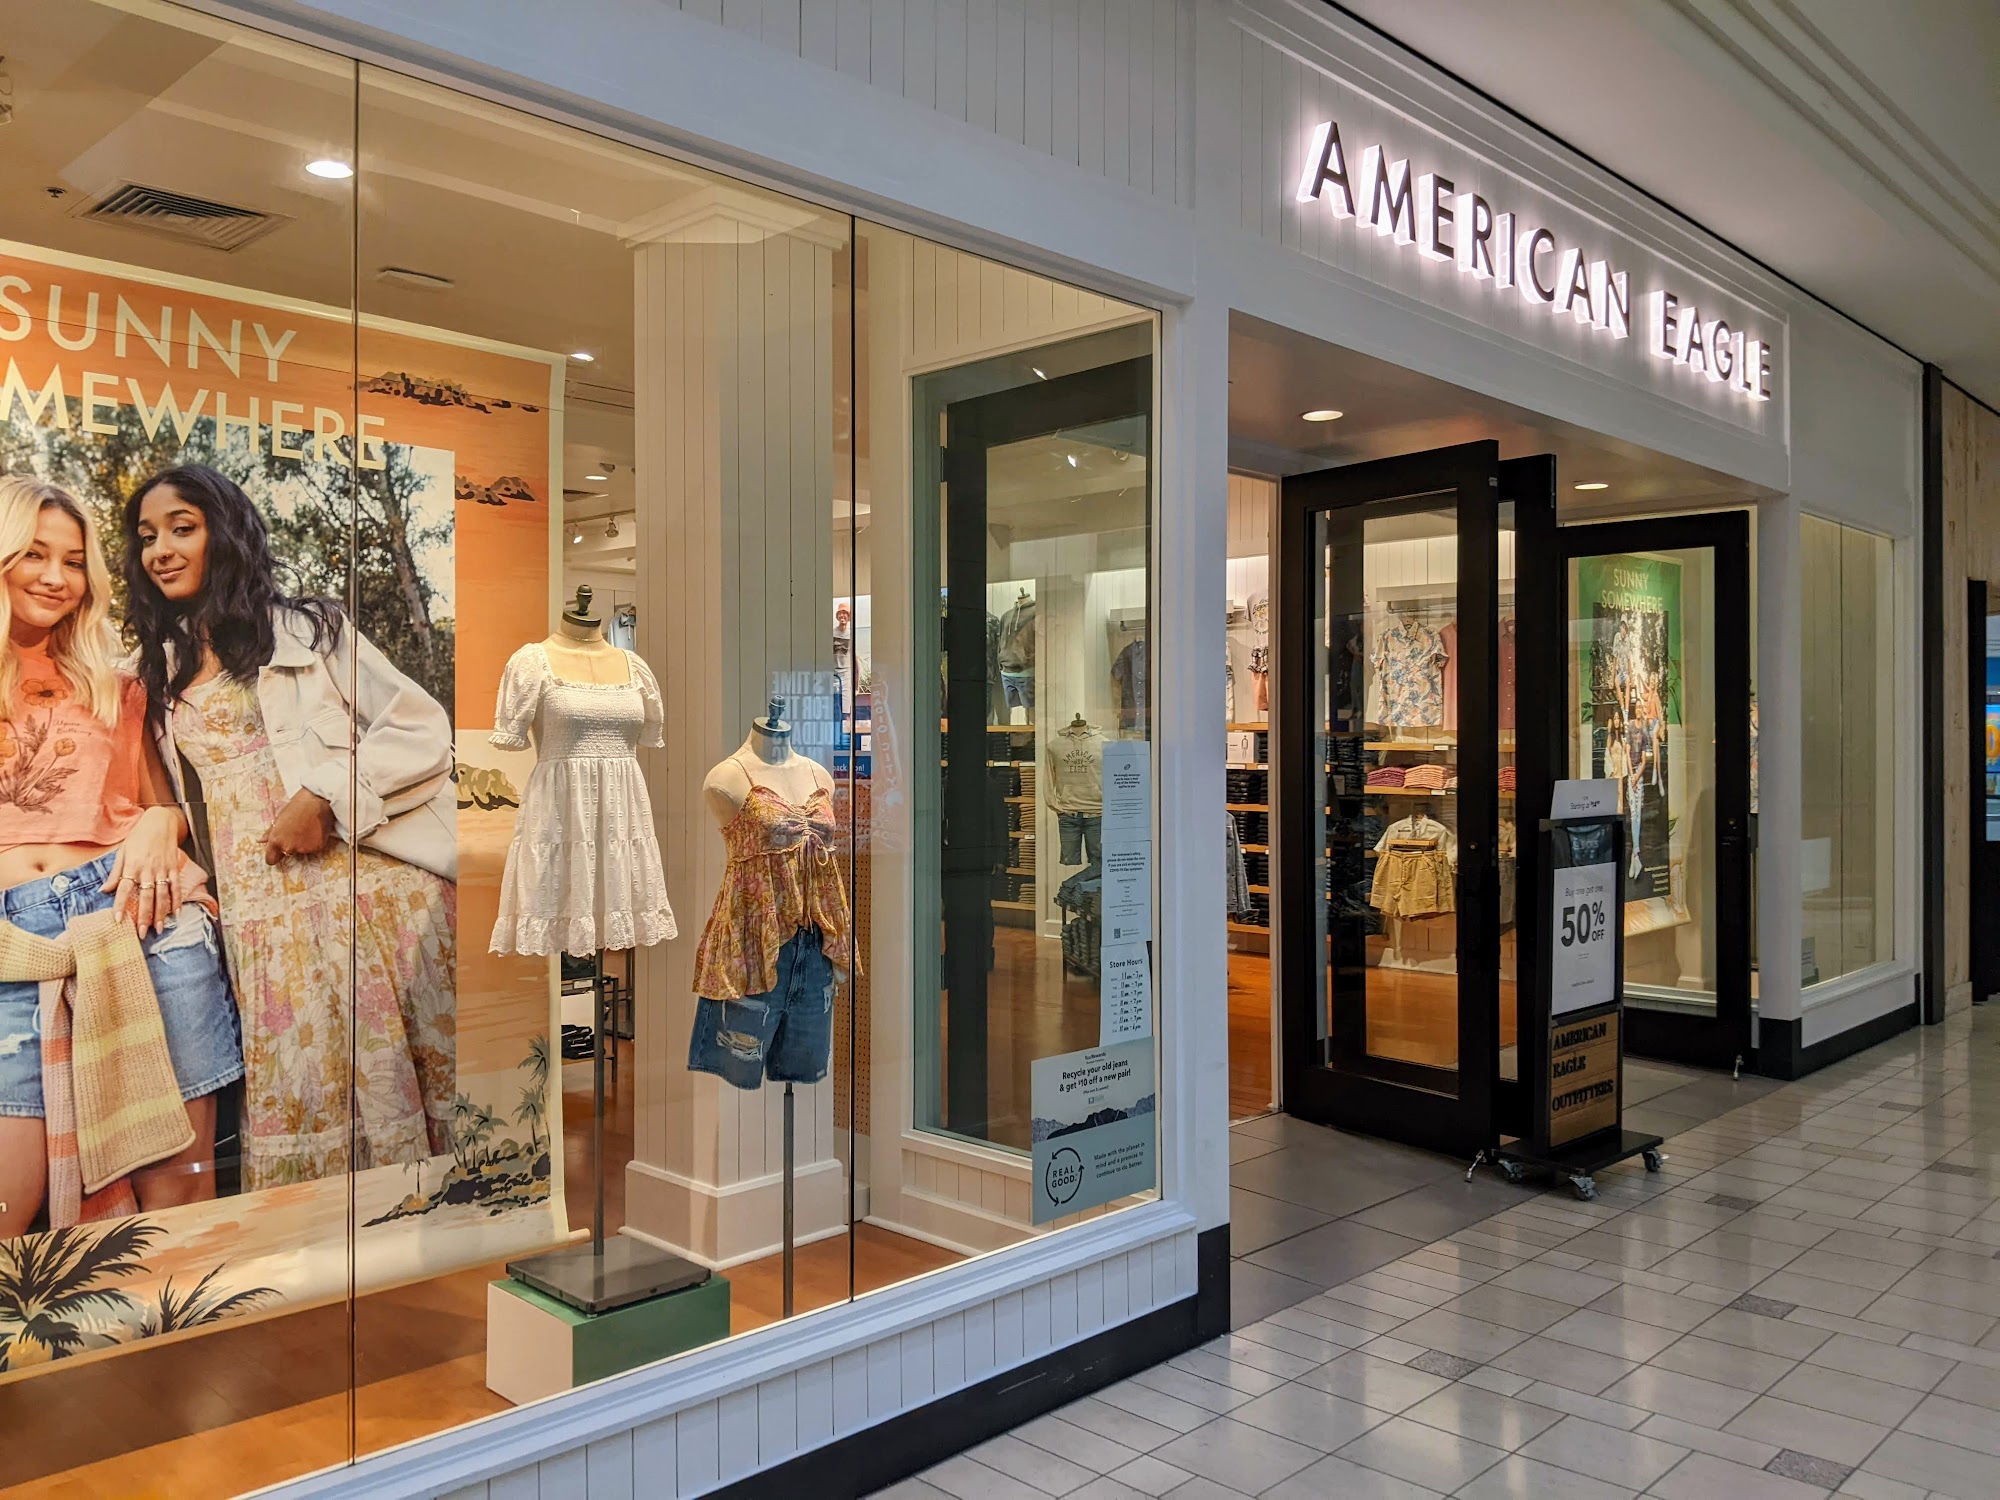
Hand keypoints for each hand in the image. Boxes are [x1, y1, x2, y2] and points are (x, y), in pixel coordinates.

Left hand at [104, 806, 190, 934]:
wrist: (160, 822)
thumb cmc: (138, 837)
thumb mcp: (123, 852)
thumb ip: (115, 872)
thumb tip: (104, 890)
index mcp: (132, 866)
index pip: (124, 889)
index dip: (121, 905)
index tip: (118, 920)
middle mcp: (148, 869)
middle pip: (146, 897)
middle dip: (144, 916)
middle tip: (142, 933)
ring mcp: (163, 869)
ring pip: (162, 895)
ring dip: (161, 913)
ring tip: (159, 928)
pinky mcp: (174, 868)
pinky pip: (176, 887)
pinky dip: (177, 900)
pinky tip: (176, 913)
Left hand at [262, 789, 334, 864]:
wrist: (317, 800)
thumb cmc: (297, 806)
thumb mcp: (280, 818)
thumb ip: (270, 833)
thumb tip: (261, 841)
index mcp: (276, 840)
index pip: (270, 859)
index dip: (273, 856)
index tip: (277, 852)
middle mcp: (289, 847)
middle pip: (287, 853)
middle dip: (290, 845)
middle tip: (296, 831)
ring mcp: (304, 848)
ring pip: (301, 850)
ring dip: (303, 843)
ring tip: (307, 827)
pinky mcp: (317, 847)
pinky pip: (313, 848)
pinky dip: (314, 841)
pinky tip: (315, 829)